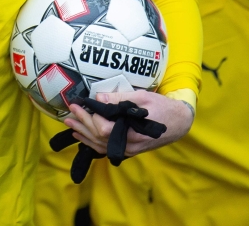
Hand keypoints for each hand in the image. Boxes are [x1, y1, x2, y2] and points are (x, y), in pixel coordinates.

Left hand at [64, 90, 192, 157]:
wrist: (179, 123)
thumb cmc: (163, 108)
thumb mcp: (143, 98)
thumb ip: (120, 99)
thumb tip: (99, 97)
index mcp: (132, 132)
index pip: (104, 129)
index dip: (90, 117)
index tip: (81, 104)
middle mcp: (129, 145)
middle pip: (99, 137)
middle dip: (82, 124)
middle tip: (69, 112)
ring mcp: (128, 150)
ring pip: (100, 145)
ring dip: (84, 134)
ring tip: (70, 125)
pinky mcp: (128, 149)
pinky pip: (106, 148)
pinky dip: (92, 143)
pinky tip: (83, 137)